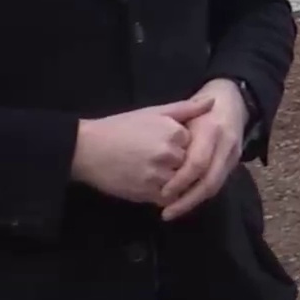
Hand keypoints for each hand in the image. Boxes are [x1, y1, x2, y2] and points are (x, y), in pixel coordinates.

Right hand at [71, 96, 213, 203]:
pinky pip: (168, 198)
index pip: (198, 143)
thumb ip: (185, 108)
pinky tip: (155, 186)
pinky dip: (166, 195)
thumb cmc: (119, 127)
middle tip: (162, 160)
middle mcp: (169, 153)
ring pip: (182, 182)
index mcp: (174, 132)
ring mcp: (159, 174)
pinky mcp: (147, 193)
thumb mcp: (153, 112)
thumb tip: (213, 101)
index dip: (187, 146)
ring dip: (176, 181)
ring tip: (157, 173)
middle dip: (182, 164)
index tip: (173, 145)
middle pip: (191, 163)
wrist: (86, 149)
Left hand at [159, 79, 249, 221]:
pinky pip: (218, 184)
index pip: (197, 164)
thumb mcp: (185, 109)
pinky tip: (185, 201)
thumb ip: (172, 129)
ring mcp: (234, 155)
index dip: (180, 181)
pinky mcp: (235, 163)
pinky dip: (200, 195)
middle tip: (166, 213)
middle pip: (210, 181)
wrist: (232, 101)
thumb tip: (156, 153)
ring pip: (216, 186)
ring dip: (194, 202)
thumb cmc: (201, 106)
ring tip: (172, 212)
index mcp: (212, 130)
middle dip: (187, 200)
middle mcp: (226, 145)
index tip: (162, 194)